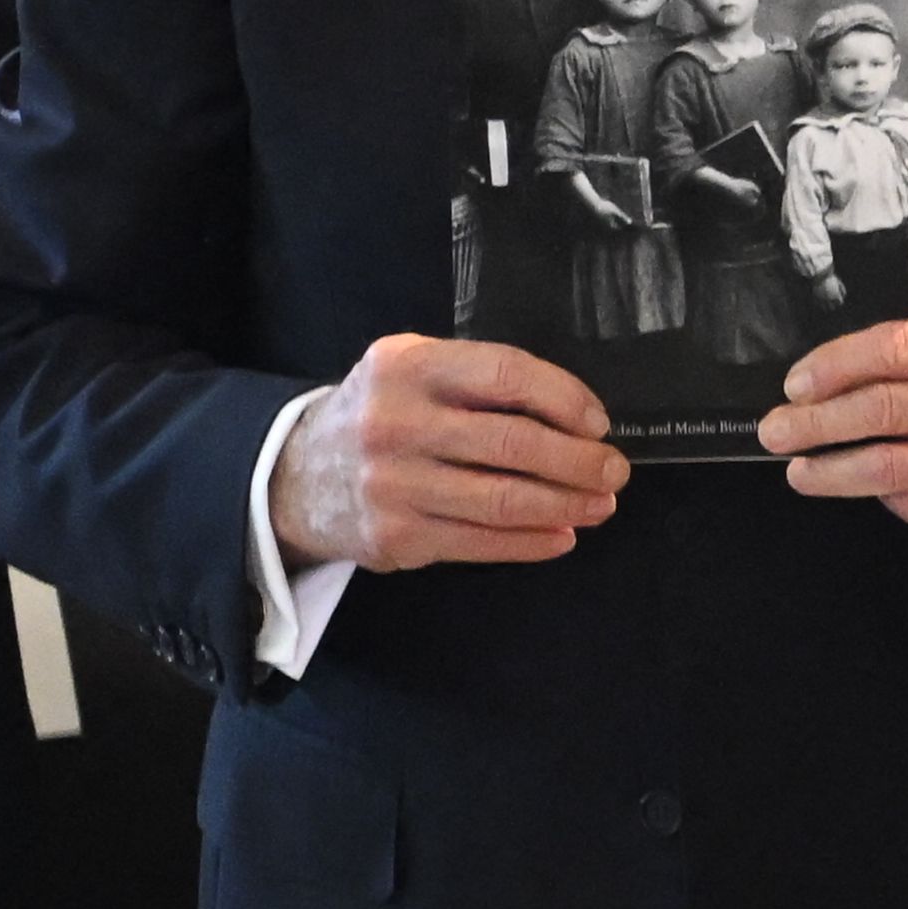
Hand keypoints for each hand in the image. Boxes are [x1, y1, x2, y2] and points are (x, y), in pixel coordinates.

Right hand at [272, 335, 622, 572]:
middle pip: (513, 443)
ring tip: (601, 505)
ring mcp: (391, 485)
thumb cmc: (381, 413)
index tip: (598, 422)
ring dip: (566, 505)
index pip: (507, 374)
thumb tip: (576, 417)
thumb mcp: (414, 368)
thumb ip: (479, 377)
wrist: (293, 476)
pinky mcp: (393, 538)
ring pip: (502, 499)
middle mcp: (395, 423)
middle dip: (579, 461)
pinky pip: (479, 542)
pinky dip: (530, 542)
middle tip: (614, 471)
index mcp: (408, 366)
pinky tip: (561, 536)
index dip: (566, 398)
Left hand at [757, 317, 907, 539]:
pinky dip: (881, 495)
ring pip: (889, 467)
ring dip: (830, 470)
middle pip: (886, 409)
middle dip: (817, 421)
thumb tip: (836, 377)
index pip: (902, 348)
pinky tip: (866, 487)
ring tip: (799, 470)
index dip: (838, 365)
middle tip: (777, 430)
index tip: (798, 383)